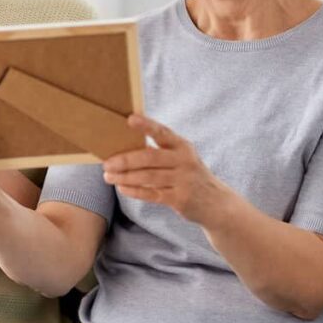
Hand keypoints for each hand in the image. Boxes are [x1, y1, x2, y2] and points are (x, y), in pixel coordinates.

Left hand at [102, 114, 230, 224]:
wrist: (216, 203)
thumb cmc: (189, 175)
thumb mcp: (182, 158)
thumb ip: (161, 152)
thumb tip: (124, 147)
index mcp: (182, 146)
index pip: (162, 132)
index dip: (146, 126)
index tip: (130, 119)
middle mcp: (184, 161)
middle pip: (150, 157)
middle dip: (126, 160)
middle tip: (106, 163)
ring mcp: (183, 180)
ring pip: (148, 177)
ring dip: (125, 177)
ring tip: (108, 176)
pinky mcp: (180, 199)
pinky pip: (152, 194)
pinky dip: (135, 191)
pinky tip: (121, 187)